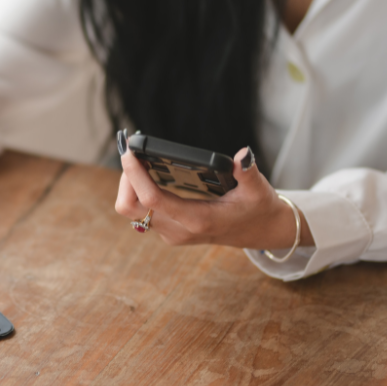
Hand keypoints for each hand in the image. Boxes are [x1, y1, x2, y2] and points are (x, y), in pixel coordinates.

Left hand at [114, 138, 312, 249]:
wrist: (261, 232)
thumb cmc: (258, 209)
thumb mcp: (258, 190)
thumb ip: (248, 172)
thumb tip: (242, 154)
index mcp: (197, 219)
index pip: (152, 199)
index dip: (135, 175)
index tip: (128, 152)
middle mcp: (178, 229)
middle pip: (130, 208)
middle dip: (125, 179)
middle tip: (132, 154)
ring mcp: (172, 233)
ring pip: (132, 212)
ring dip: (128, 186)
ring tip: (137, 160)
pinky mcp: (170, 230)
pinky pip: (141, 212)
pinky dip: (137, 192)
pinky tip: (146, 173)